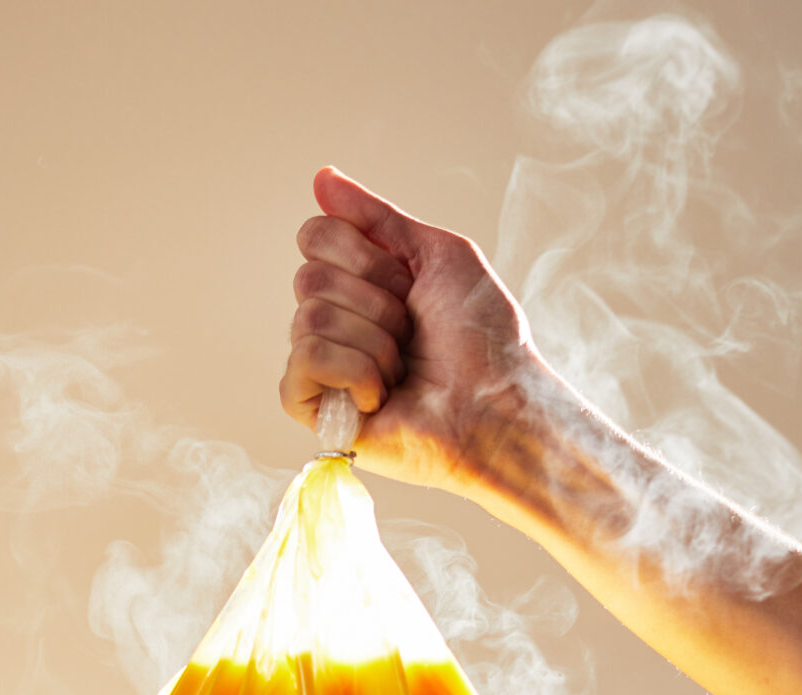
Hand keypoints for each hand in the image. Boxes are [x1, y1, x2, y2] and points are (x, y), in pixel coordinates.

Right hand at [281, 168, 542, 496]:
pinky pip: (304, 361)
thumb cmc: (483, 338)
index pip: (315, 236)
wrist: (496, 404)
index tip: (407, 280)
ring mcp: (323, 366)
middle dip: (375, 298)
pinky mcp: (316, 409)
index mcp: (361, 283)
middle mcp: (337, 320)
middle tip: (412, 330)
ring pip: (311, 318)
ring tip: (404, 367)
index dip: (362, 252)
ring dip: (374, 340)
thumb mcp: (439, 254)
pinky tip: (381, 395)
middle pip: (309, 275)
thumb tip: (322, 178)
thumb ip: (377, 216)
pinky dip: (352, 371)